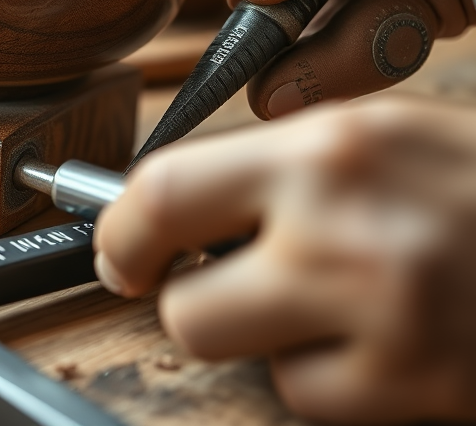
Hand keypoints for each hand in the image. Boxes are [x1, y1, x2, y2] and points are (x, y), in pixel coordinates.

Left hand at [94, 95, 475, 422]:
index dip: (123, 234)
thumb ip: (278, 170)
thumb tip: (175, 211)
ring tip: (328, 306)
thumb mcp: (382, 141)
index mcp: (332, 146)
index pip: (164, 190)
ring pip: (241, 359)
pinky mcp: (419, 386)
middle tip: (218, 286)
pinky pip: (309, 399)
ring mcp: (387, 316)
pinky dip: (329, 381)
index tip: (122, 253)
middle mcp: (348, 226)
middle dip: (187, 301)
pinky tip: (382, 343)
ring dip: (264, 340)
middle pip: (183, 304)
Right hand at [229, 0, 474, 118]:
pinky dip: (376, 57)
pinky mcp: (468, 0)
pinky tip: (342, 64)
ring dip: (329, 63)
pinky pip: (404, 44)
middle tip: (262, 92)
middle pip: (314, 13)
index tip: (233, 57)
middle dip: (291, 52)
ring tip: (284, 90)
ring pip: (359, 38)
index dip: (257, 12)